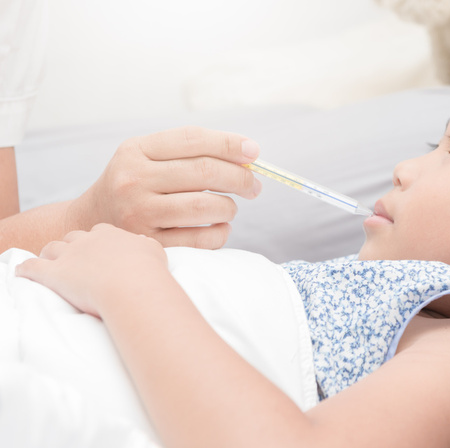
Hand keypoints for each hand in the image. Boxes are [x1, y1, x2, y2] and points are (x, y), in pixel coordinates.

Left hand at [15, 223, 168, 316]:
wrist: (133, 286)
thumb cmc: (148, 272)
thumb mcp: (155, 252)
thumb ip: (147, 246)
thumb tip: (144, 244)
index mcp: (111, 234)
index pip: (100, 230)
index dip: (97, 239)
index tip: (99, 246)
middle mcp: (87, 240)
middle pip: (74, 236)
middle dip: (72, 244)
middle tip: (74, 255)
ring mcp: (69, 255)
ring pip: (52, 247)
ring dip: (49, 253)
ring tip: (48, 260)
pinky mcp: (53, 273)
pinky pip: (32, 267)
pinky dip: (25, 268)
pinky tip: (21, 271)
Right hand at [67, 127, 261, 248]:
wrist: (89, 225)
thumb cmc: (133, 186)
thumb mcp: (146, 157)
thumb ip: (190, 151)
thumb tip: (249, 153)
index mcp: (135, 150)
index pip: (192, 139)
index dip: (229, 143)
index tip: (254, 151)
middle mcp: (133, 180)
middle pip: (204, 171)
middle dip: (240, 178)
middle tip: (253, 187)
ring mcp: (139, 214)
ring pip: (206, 206)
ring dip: (230, 207)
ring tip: (230, 208)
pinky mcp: (150, 245)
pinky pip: (201, 239)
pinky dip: (220, 233)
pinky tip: (219, 227)